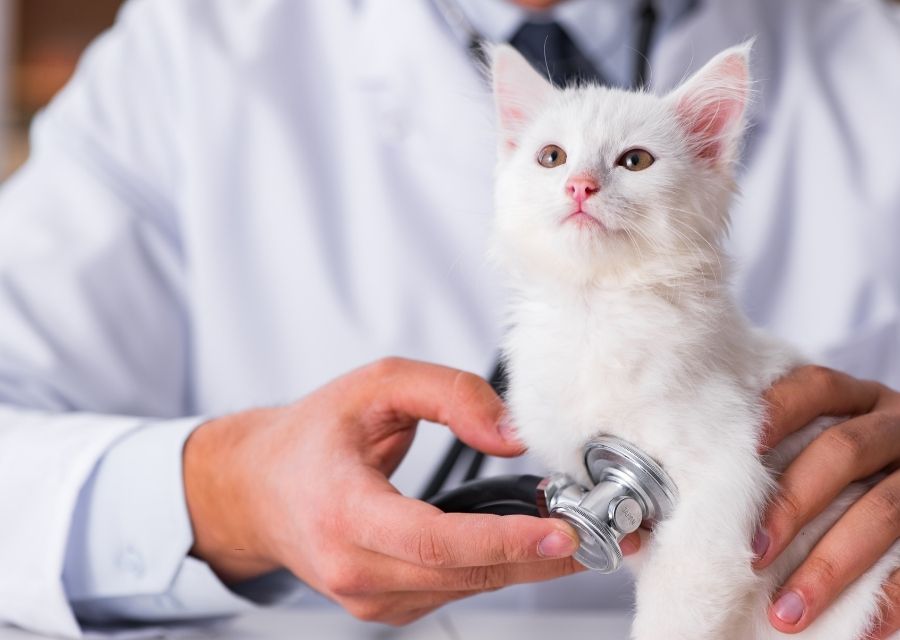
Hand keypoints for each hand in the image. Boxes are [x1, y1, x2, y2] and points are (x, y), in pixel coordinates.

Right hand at [183, 358, 624, 624]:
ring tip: (581, 531)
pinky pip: (454, 590)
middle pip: (465, 573)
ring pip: (468, 587)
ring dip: (528, 562)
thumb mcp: (376, 386)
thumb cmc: (314, 436)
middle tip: (608, 532)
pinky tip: (527, 541)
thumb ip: (448, 394)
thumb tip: (511, 434)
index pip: (431, 540)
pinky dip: (496, 566)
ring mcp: (367, 596)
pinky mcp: (382, 606)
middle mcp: (352, 567)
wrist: (261, 489)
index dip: (502, 542)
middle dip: (542, 554)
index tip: (562, 533)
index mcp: (342, 509)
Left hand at [753, 365, 899, 635]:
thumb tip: (642, 524)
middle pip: (844, 450)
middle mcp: (889, 427)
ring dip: (830, 564)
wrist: (893, 498)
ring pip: (883, 510)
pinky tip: (864, 627)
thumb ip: (741, 468)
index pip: (813, 386)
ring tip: (786, 609)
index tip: (740, 448)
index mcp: (850, 400)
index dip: (777, 410)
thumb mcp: (794, 455)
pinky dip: (892, 596)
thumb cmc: (818, 475)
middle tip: (753, 552)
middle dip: (793, 503)